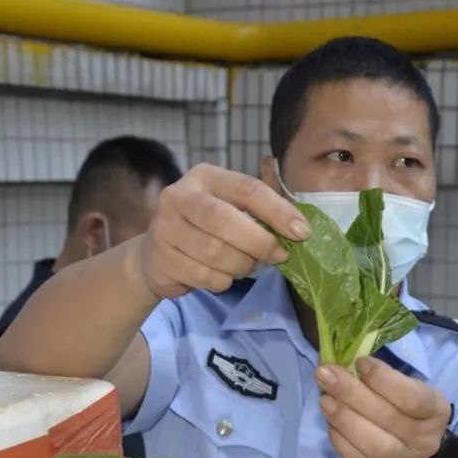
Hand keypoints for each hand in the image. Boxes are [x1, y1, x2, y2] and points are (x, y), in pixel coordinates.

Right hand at [134, 163, 308, 298]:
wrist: (156, 253)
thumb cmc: (206, 227)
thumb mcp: (230, 207)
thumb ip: (260, 213)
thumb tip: (299, 230)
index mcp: (205, 177)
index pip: (247, 189)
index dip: (277, 211)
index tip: (301, 232)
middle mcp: (179, 197)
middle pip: (223, 219)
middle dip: (259, 242)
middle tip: (280, 255)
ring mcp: (165, 228)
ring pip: (215, 253)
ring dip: (241, 265)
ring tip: (246, 264)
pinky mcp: (161, 259)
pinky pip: (204, 276)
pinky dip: (222, 281)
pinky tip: (222, 275)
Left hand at [316, 357, 450, 457]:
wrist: (409, 449)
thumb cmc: (404, 408)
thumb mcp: (406, 386)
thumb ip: (381, 376)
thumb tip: (344, 363)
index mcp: (435, 411)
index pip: (413, 398)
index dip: (383, 380)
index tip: (360, 363)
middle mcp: (424, 440)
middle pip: (389, 419)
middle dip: (352, 393)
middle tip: (326, 374)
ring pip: (373, 445)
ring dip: (344, 419)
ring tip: (325, 399)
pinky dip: (340, 439)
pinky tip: (330, 421)